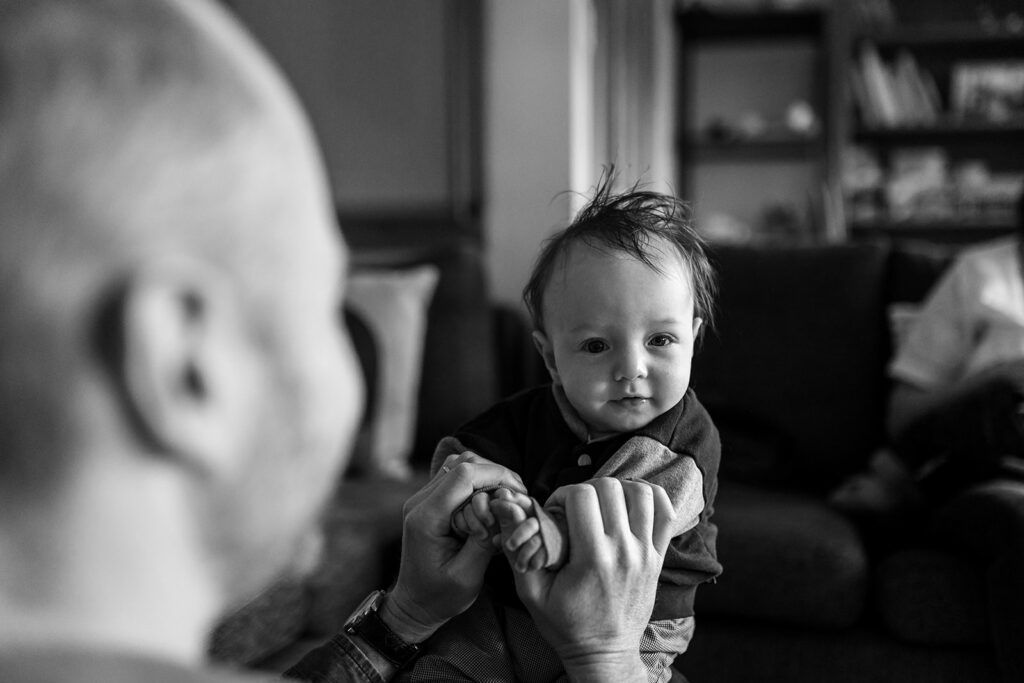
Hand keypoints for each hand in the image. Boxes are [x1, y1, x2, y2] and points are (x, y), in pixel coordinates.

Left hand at [384, 452, 526, 642]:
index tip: (518, 492)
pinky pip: (455, 477)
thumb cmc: (440, 596)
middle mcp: (420, 502)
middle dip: (495, 474)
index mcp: (427, 518)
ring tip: (506, 497)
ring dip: (487, 476)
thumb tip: (501, 510)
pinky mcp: (429, 502)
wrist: (414, 605)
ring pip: (459, 465)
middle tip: (517, 495)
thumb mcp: (467, 576)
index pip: (463, 475)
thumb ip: (484, 540)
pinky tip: (491, 501)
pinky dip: (477, 482)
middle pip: (462, 463)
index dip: (496, 476)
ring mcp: (422, 500)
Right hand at [492, 478, 674, 681]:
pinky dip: (649, 498)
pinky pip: (665, 512)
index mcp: (593, 558)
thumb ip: (518, 551)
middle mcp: (624, 551)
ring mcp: (646, 553)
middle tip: (575, 508)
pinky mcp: (658, 557)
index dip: (562, 494)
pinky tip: (629, 504)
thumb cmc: (566, 626)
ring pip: (641, 493)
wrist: (604, 654)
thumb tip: (509, 510)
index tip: (555, 511)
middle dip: (586, 489)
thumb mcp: (531, 593)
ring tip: (602, 504)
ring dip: (618, 489)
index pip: (582, 495)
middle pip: (610, 488)